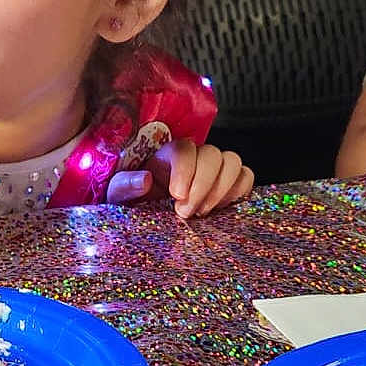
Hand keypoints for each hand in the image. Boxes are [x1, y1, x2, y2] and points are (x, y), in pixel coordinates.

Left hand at [106, 139, 253, 217]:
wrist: (147, 215)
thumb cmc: (133, 201)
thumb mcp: (119, 194)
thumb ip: (125, 185)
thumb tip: (144, 179)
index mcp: (166, 155)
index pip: (184, 149)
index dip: (185, 171)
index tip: (177, 197)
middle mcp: (194, 156)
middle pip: (212, 154)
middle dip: (203, 185)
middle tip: (186, 213)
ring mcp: (214, 169)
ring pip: (232, 162)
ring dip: (222, 189)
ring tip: (203, 212)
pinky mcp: (229, 184)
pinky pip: (246, 177)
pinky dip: (238, 191)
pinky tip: (221, 208)